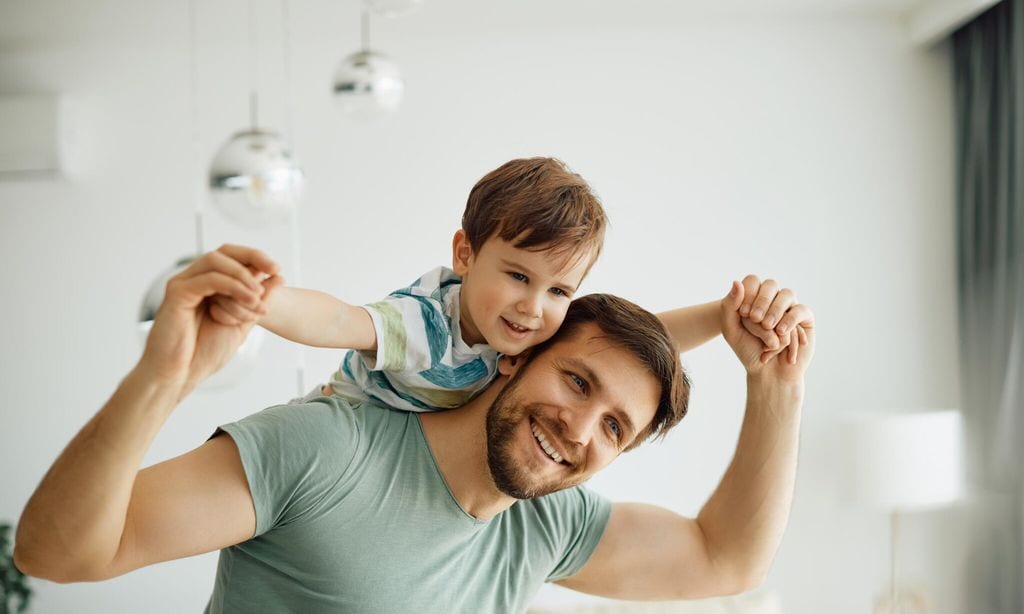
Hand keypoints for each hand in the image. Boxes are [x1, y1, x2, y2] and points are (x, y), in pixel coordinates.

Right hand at [138, 244, 282, 392]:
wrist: (181, 374)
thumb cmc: (204, 353)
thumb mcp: (242, 323)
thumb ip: (258, 300)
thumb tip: (279, 278)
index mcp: (209, 286)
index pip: (233, 258)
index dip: (256, 258)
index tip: (278, 270)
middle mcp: (195, 280)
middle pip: (224, 252)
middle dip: (252, 256)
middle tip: (274, 268)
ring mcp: (184, 284)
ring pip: (216, 261)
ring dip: (243, 275)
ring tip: (258, 295)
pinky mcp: (177, 293)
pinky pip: (209, 279)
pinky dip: (233, 286)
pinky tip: (248, 298)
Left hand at [732, 275, 803, 362]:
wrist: (768, 372)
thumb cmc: (748, 350)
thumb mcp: (731, 330)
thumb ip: (729, 307)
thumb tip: (737, 282)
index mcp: (755, 297)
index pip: (753, 281)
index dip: (748, 293)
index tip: (743, 313)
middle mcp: (773, 299)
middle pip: (770, 284)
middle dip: (762, 300)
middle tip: (755, 319)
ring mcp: (790, 307)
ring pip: (787, 294)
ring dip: (776, 309)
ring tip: (768, 327)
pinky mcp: (805, 318)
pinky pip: (801, 310)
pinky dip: (790, 320)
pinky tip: (781, 332)